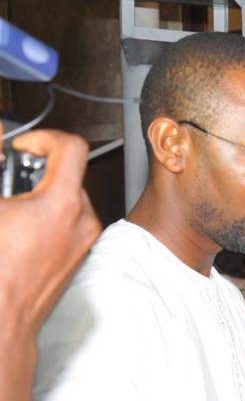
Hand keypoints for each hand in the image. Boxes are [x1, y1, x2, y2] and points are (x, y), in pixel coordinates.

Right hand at [0, 129, 99, 400]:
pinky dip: (39, 220)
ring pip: (62, 203)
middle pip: (66, 176)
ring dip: (33, 197)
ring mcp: (80, 245)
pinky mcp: (73, 262)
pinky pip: (62, 227)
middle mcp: (81, 224)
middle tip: (3, 180)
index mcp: (62, 204)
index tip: (20, 146)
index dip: (42, 138)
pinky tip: (11, 234)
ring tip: (5, 213)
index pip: (71, 147)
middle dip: (31, 172)